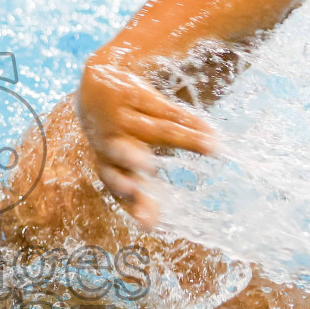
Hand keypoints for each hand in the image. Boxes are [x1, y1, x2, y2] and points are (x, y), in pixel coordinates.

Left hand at [75, 46, 218, 228]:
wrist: (97, 84)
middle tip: (149, 167)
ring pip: (158, 128)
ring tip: (212, 146)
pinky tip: (211, 131)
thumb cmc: (113, 138)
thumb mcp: (119, 164)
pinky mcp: (137, 94)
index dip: (124, 192)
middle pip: (123, 151)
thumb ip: (136, 192)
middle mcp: (110, 139)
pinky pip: (168, 111)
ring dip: (187, 138)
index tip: (143, 212)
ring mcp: (124, 116)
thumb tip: (150, 225)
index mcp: (105, 160)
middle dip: (133, 158)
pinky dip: (192, 122)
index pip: (112, 180)